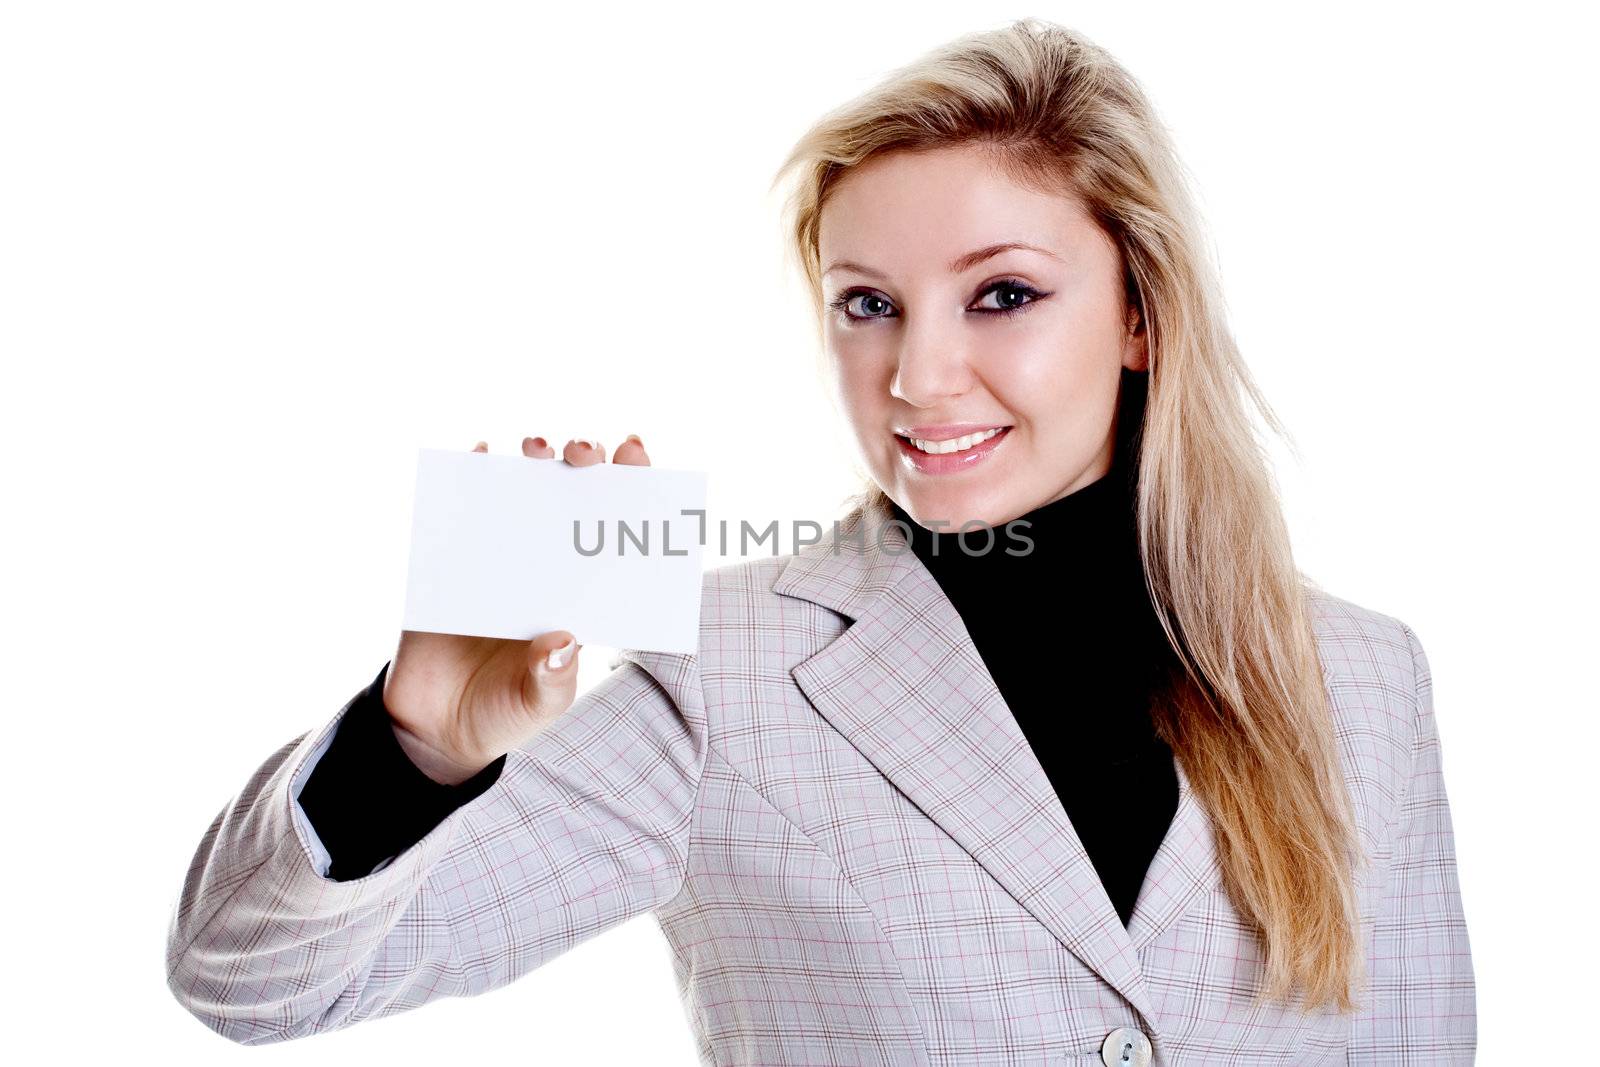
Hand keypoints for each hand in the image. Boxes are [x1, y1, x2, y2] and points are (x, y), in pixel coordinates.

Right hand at [380, 434, 653, 784]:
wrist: (435, 728)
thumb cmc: (506, 711)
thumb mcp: (538, 704)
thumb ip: (551, 680)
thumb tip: (560, 643)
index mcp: (583, 593)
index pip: (616, 533)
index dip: (632, 490)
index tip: (636, 456)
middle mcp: (548, 565)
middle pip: (576, 494)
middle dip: (585, 461)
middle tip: (584, 454)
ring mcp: (501, 556)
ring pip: (524, 489)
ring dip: (533, 457)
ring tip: (538, 449)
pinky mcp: (452, 560)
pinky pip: (462, 508)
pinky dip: (469, 474)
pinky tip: (478, 455)